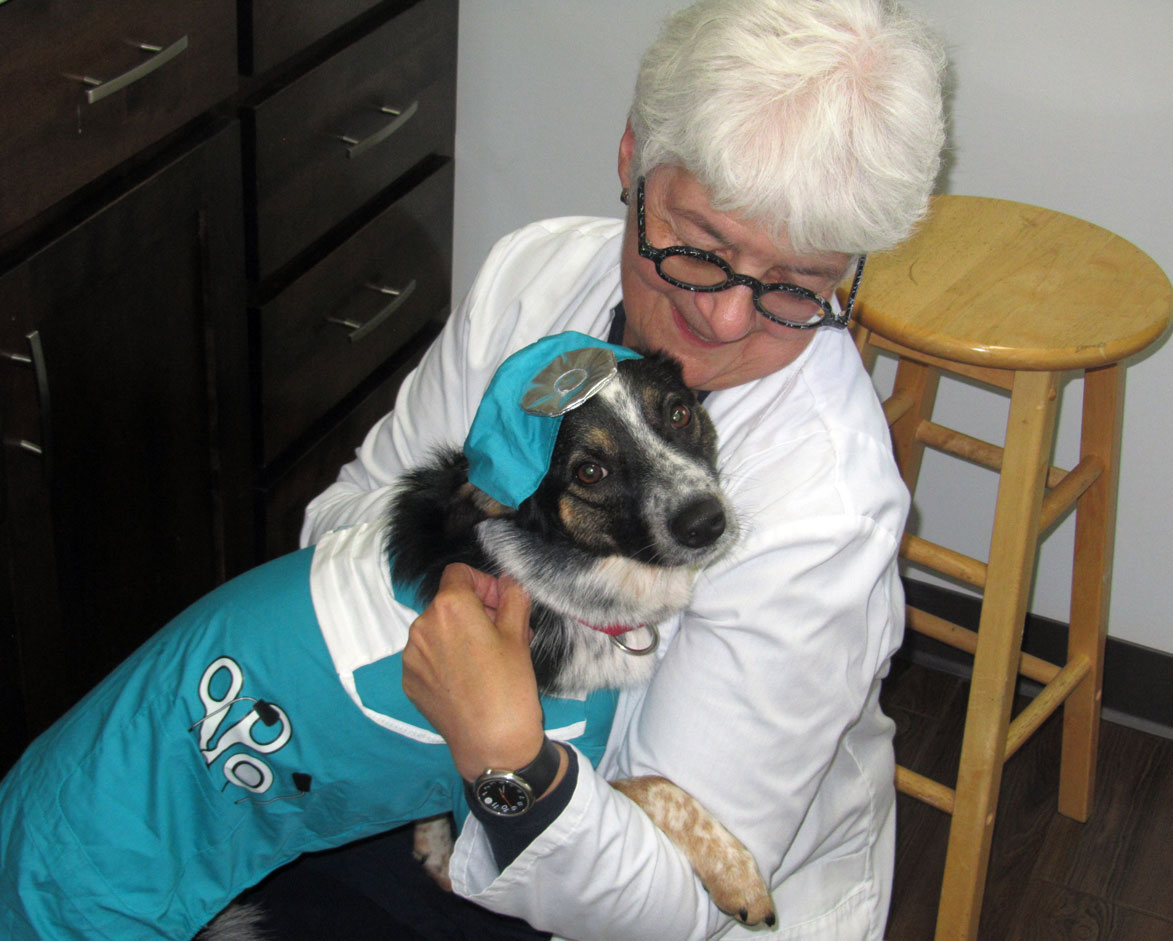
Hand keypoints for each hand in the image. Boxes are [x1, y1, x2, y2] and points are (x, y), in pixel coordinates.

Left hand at [402, 563, 543, 780]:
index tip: (501, 605)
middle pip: (448, 603)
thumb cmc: (509, 687)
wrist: (491, 744)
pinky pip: (428, 657)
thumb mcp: (519, 635)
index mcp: (449, 607)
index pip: (459, 573)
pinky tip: (469, 680)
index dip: (484, 584)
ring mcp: (411, 656)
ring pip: (437, 631)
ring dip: (460, 635)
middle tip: (503, 635)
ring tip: (487, 661)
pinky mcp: (409, 681)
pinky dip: (447, 659)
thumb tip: (508, 581)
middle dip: (475, 612)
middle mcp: (421, 626)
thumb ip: (513, 597)